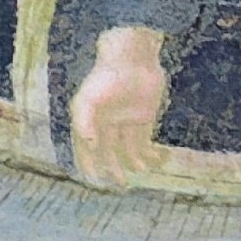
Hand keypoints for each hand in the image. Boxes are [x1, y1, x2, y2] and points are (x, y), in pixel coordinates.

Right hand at [67, 25, 168, 184]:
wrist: (132, 56)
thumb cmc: (106, 76)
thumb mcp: (88, 99)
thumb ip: (83, 122)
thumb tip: (87, 144)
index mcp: (90, 121)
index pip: (85, 149)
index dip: (88, 165)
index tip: (94, 180)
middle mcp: (106, 123)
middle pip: (108, 152)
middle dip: (113, 169)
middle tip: (121, 184)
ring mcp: (125, 120)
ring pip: (128, 149)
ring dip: (134, 163)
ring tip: (141, 172)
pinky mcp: (144, 116)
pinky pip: (145, 140)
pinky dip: (151, 153)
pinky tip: (157, 161)